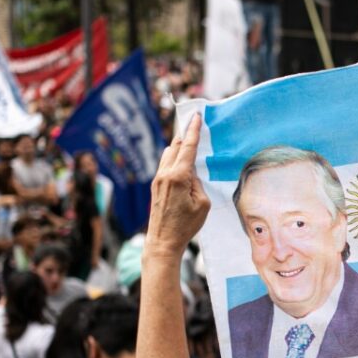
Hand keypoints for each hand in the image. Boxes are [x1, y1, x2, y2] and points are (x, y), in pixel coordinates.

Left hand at [145, 114, 208, 259]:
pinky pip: (165, 164)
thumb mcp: (202, 204)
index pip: (187, 147)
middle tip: (194, 124)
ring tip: (189, 144)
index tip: (196, 116)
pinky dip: (174, 158)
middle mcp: (165, 174)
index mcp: (178, 176)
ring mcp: (157, 179)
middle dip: (185, 134)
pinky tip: (181, 163)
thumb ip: (198, 183)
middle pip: (175, 145)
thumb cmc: (185, 225)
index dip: (193, 130)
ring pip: (168, 153)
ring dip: (178, 146)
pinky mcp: (155, 186)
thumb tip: (191, 173)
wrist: (163, 241)